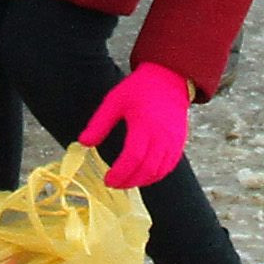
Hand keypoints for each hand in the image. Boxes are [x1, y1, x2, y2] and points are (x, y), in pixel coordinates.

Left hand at [78, 61, 191, 189]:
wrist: (168, 79)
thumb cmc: (139, 89)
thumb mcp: (114, 101)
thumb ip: (99, 123)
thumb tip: (83, 143)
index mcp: (144, 125)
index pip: (132, 157)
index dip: (120, 173)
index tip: (107, 179)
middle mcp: (162, 136)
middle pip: (146, 169)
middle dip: (128, 181)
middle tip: (114, 184)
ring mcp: (173, 141)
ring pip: (158, 171)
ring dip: (142, 181)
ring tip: (126, 181)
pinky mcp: (179, 143)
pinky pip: (169, 167)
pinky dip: (155, 176)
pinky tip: (142, 176)